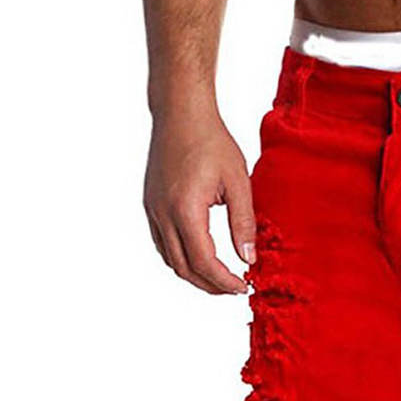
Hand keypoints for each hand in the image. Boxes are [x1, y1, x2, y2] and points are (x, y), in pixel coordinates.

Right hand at [144, 113, 254, 294]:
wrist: (180, 113)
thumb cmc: (212, 141)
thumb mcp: (239, 183)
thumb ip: (244, 224)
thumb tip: (249, 259)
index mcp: (185, 209)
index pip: (203, 262)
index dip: (224, 281)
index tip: (244, 287)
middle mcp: (162, 214)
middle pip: (184, 268)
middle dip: (211, 285)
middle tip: (235, 288)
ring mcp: (152, 210)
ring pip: (171, 260)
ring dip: (195, 275)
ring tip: (221, 278)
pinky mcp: (150, 205)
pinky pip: (163, 244)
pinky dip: (182, 259)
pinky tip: (202, 259)